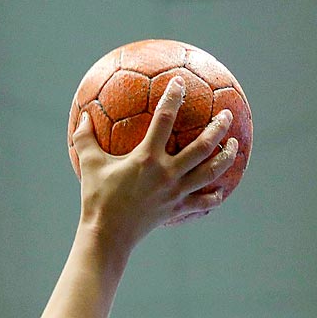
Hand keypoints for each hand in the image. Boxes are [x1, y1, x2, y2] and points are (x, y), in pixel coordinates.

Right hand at [71, 77, 237, 251]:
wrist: (106, 236)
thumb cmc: (96, 199)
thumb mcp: (89, 166)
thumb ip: (85, 139)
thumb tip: (82, 116)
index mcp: (146, 158)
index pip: (164, 119)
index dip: (173, 97)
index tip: (180, 81)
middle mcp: (167, 172)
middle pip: (202, 145)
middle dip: (218, 127)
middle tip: (226, 114)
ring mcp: (175, 192)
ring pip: (211, 171)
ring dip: (226, 156)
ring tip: (234, 145)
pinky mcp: (176, 209)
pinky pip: (202, 202)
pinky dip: (214, 196)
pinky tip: (221, 191)